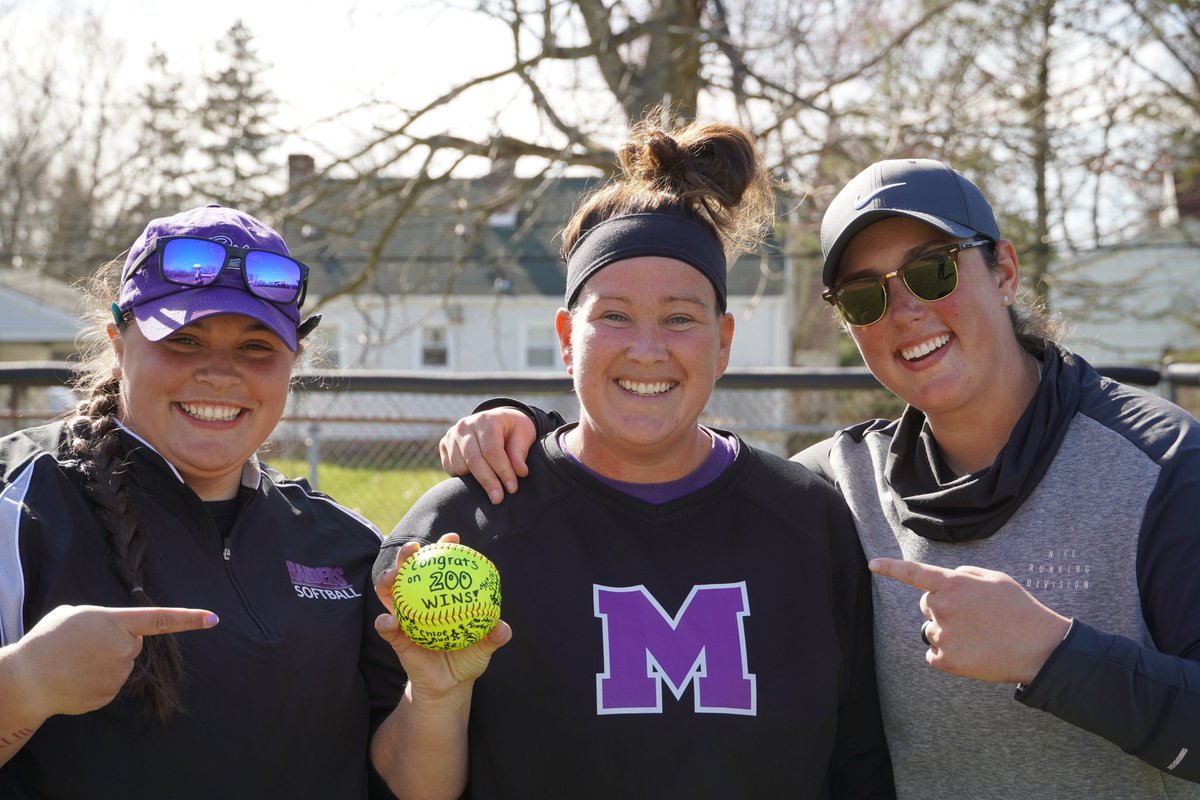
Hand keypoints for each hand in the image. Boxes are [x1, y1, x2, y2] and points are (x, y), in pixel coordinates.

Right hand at [11, 604, 217, 717]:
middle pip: (133, 645)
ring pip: (121, 666)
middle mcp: (124, 648)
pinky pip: (109, 684)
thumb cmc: (48, 641)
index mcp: (117, 623)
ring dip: (103, 664)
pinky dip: (95, 682)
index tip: (213, 618)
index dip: (189, 618)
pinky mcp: (110, 695)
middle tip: (83, 647)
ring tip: (74, 663)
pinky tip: (74, 680)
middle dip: (116, 644)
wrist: (27, 680)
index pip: (161, 619)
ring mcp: (118, 674)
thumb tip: (114, 632)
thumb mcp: (75, 615)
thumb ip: (103, 620)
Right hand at [373, 533, 510, 702]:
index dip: (444, 547)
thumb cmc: (469, 658)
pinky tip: (389, 621)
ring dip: (388, 580)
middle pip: (409, 569)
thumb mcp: (484, 646)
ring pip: (390, 592)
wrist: (450, 686)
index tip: (452, 538)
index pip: (440, 565)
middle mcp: (420, 600)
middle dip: (408, 553)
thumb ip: (494, 636)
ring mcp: (405, 617)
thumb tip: (502, 628)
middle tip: (415, 547)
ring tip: (394, 576)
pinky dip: (385, 624)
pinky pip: (386, 628)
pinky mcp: (396, 638)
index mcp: (441, 595)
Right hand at [440, 408, 535, 504]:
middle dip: (488, 481)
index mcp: (487, 420)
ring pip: (460, 465)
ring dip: (475, 480)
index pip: (492, 450)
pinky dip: (462, 477)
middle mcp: (466, 425)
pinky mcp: (444, 444)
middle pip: (473, 459)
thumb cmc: (513, 431)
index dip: (502, 471)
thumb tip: (520, 472)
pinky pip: (450, 468)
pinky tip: (476, 477)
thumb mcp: (524, 436)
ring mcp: (452, 434)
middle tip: (498, 498)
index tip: (512, 488)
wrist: (497, 421)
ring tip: (491, 486)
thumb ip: (520, 454)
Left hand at [869, 558, 1070, 684]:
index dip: (891, 568)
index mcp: (953, 584)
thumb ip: (965, 574)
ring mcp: (942, 635)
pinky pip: (933, 654)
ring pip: (931, 630)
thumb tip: (946, 579)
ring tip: (979, 637)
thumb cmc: (1019, 609)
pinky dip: (946, 655)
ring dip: (947, 632)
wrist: (1040, 648)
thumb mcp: (995, 579)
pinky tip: (971, 653)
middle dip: (942, 608)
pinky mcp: (945, 660)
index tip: (872, 564)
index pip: (913, 573)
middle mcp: (942, 607)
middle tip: (973, 617)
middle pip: (926, 605)